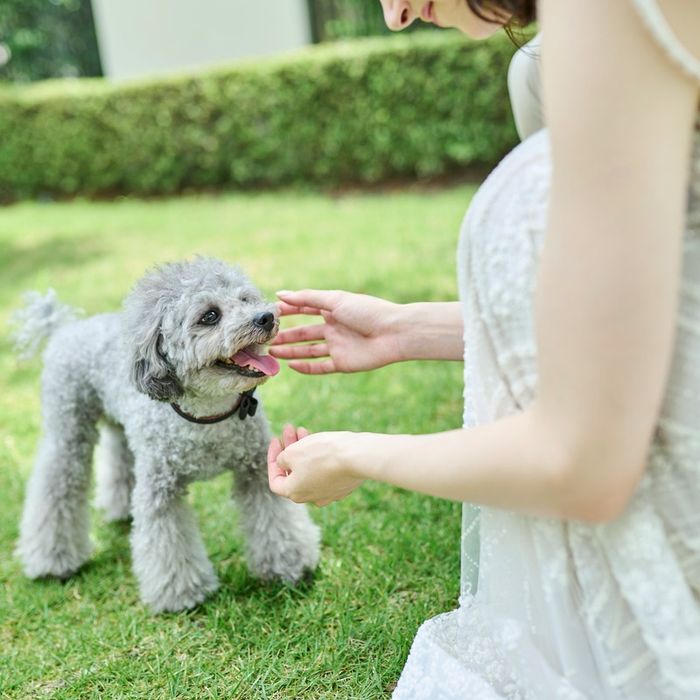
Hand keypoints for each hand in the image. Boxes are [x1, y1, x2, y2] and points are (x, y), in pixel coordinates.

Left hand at [267, 424, 364, 505]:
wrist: (356, 457)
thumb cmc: (322, 454)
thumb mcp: (292, 453)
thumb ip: (282, 459)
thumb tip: (284, 464)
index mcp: (294, 493)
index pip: (275, 480)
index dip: (272, 459)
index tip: (276, 440)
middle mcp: (310, 497)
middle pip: (293, 472)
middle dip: (289, 449)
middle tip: (289, 430)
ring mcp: (328, 492)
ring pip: (309, 469)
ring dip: (304, 450)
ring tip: (302, 429)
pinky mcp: (343, 485)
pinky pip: (325, 471)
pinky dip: (319, 456)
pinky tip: (319, 440)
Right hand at [269, 290, 402, 373]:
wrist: (394, 333)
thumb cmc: (367, 311)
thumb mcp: (335, 300)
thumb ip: (307, 299)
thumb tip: (280, 294)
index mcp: (333, 310)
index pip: (305, 309)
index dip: (289, 311)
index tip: (270, 313)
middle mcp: (334, 328)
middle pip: (305, 333)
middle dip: (286, 335)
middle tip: (266, 338)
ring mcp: (338, 346)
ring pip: (309, 351)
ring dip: (291, 351)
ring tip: (272, 351)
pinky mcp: (343, 363)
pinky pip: (320, 367)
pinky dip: (306, 367)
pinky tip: (291, 366)